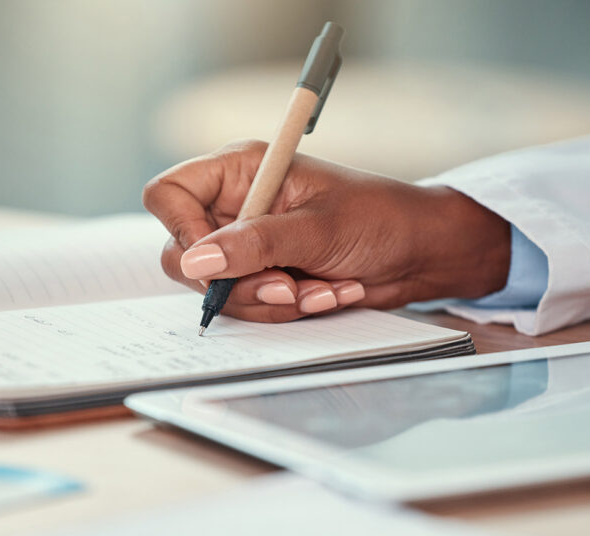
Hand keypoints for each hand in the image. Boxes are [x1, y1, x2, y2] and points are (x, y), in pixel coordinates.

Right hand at [142, 140, 510, 322]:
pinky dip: (286, 309)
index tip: (215, 261)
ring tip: (322, 289)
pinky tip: (328, 293)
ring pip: (217, 289)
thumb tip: (196, 262)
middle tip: (285, 286)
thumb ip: (256, 244)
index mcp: (240, 171)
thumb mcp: (319, 229)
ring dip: (270, 300)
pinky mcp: (264, 276)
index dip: (180, 230)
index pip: (168, 194)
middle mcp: (235, 206)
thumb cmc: (381, 218)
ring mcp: (247, 244)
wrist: (421, 252)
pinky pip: (248, 306)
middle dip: (236, 282)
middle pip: (185, 254)